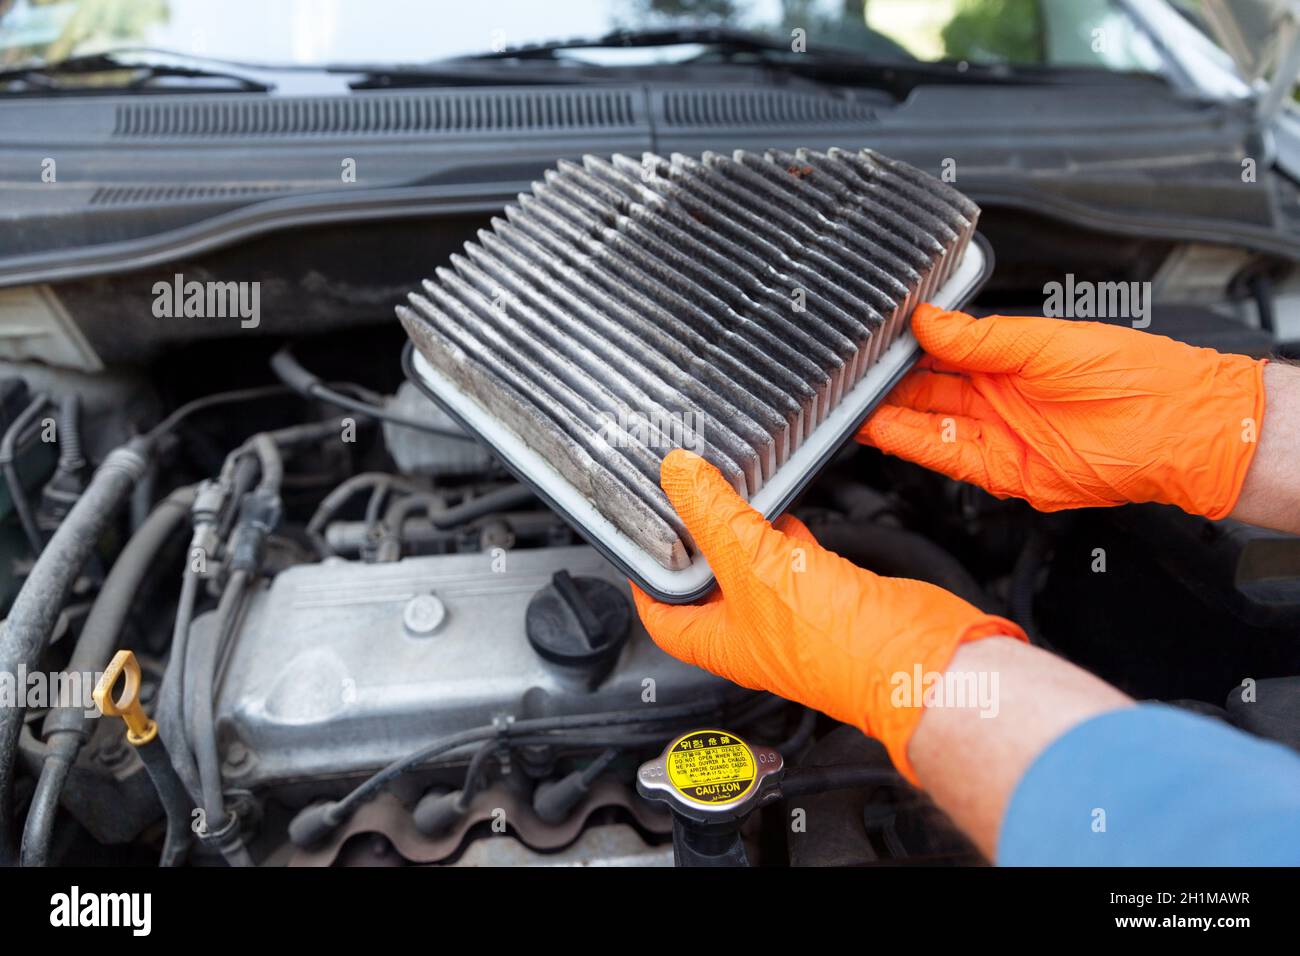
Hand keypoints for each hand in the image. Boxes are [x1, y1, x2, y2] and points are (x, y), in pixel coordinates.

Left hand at [631, 449, 1024, 781]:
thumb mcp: (753, 564)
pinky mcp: (828, 591)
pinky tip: (782, 505)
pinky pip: (792, 554)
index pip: (660, 614)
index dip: (644, 579)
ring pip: (752, 564)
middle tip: (677, 500)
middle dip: (693, 544)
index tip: (637, 540)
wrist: (914, 655)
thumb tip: (678, 475)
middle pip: (706, 584)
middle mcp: (751, 631)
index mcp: (718, 642)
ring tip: (720, 490)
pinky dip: (783, 528)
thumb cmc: (834, 643)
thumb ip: (713, 516)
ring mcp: (791, 612)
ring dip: (739, 530)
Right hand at [859, 304, 1266, 518]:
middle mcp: (1000, 398)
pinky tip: (880, 427)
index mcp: (1011, 360)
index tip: (873, 341)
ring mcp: (1000, 436)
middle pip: (928, 392)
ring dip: (889, 417)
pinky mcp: (1003, 472)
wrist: (1174, 429)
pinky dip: (911, 443)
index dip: (907, 349)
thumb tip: (927, 321)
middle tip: (849, 376)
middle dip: (888, 385)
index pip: (943, 354)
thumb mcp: (1045, 343)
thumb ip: (980, 339)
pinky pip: (946, 457)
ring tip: (850, 403)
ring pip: (929, 425)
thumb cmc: (1130, 375)